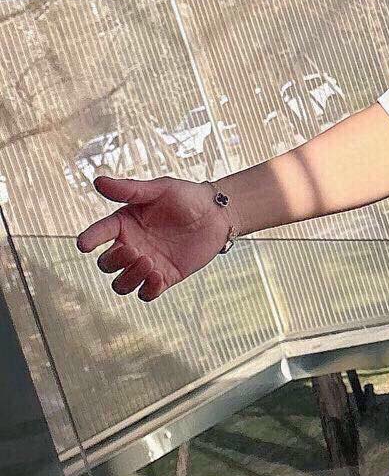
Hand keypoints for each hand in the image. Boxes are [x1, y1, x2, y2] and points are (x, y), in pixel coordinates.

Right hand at [76, 173, 233, 301]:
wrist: (217, 214)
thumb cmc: (186, 197)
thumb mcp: (160, 189)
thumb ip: (130, 189)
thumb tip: (98, 181)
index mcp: (124, 223)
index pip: (99, 233)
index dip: (90, 238)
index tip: (84, 244)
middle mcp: (131, 245)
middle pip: (107, 264)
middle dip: (114, 261)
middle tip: (134, 250)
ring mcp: (146, 264)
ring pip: (121, 284)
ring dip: (129, 278)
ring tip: (149, 262)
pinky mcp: (163, 277)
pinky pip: (146, 294)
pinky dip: (147, 289)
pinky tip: (158, 276)